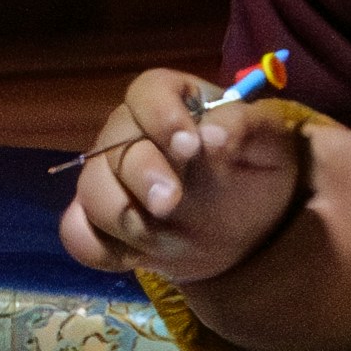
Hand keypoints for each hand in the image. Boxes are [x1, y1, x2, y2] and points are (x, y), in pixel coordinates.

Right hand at [60, 69, 303, 283]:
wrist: (244, 225)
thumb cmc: (255, 173)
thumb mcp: (272, 146)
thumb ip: (249, 129)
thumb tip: (215, 134)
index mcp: (172, 101)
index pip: (148, 93)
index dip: (162, 116)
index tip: (190, 145)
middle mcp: (130, 133)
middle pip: (114, 144)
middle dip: (141, 173)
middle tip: (170, 202)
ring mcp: (109, 178)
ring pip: (91, 190)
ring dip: (124, 217)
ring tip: (166, 239)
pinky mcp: (99, 222)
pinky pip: (79, 234)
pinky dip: (99, 248)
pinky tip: (137, 257)